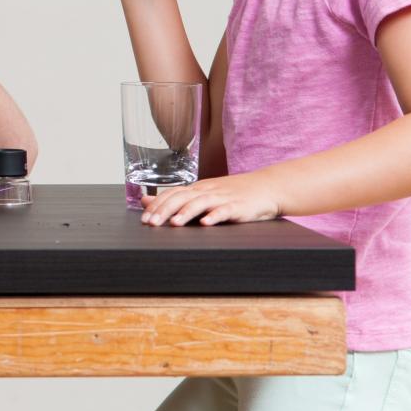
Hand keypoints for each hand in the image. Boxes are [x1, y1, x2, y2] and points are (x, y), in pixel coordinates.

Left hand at [140, 171, 279, 226]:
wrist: (266, 187)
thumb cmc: (233, 194)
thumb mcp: (202, 194)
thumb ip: (175, 199)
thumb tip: (145, 201)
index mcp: (197, 189)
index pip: (172, 194)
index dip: (157, 205)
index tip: (144, 219)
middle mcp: (207, 191)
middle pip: (181, 198)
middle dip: (164, 210)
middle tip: (151, 223)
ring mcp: (223, 198)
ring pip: (200, 203)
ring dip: (186, 213)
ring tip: (174, 223)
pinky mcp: (239, 206)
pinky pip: (225, 210)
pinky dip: (215, 216)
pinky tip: (206, 223)